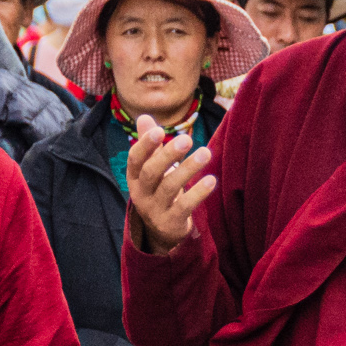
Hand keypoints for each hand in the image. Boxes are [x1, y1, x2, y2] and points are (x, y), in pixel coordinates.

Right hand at [126, 116, 215, 254]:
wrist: (161, 229)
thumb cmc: (158, 189)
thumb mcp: (151, 168)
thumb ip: (150, 145)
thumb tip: (145, 116)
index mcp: (135, 177)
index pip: (135, 159)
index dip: (145, 145)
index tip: (159, 130)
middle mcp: (141, 193)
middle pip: (151, 172)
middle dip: (167, 155)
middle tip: (186, 139)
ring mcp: (155, 209)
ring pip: (170, 188)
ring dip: (188, 169)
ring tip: (206, 153)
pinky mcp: (171, 222)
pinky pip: (184, 206)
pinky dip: (198, 193)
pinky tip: (211, 180)